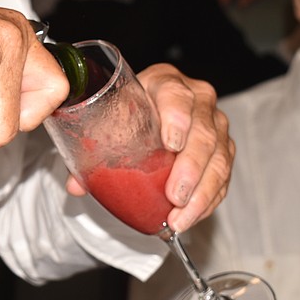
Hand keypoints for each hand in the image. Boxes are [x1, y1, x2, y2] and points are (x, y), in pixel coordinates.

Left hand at [66, 64, 233, 232]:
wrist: (148, 109)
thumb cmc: (126, 111)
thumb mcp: (107, 119)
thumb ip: (89, 149)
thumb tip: (75, 186)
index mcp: (164, 82)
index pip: (176, 95)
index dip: (177, 118)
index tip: (171, 144)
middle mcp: (196, 99)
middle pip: (203, 132)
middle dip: (191, 168)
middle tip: (174, 196)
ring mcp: (214, 124)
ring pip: (219, 157)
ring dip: (201, 192)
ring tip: (180, 216)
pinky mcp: (223, 147)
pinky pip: (224, 175)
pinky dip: (209, 199)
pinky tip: (192, 216)